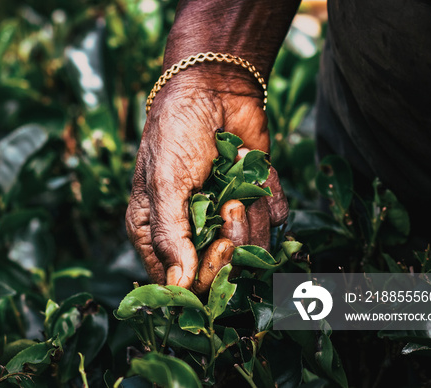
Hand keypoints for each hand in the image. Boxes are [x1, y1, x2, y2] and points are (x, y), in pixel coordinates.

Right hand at [125, 74, 288, 291]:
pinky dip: (268, 191)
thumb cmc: (177, 131)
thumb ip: (169, 234)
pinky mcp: (253, 202)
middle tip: (231, 204)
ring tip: (236, 171)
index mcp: (155, 232)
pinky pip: (274, 219)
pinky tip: (248, 162)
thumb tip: (177, 285)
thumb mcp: (165, 182)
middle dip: (234, 238)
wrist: (215, 86)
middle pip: (222, 272)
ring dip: (252, 210)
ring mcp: (223, 218)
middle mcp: (189, 232)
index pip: (181, 283)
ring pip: (254, 248)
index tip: (219, 245)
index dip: (206, 274)